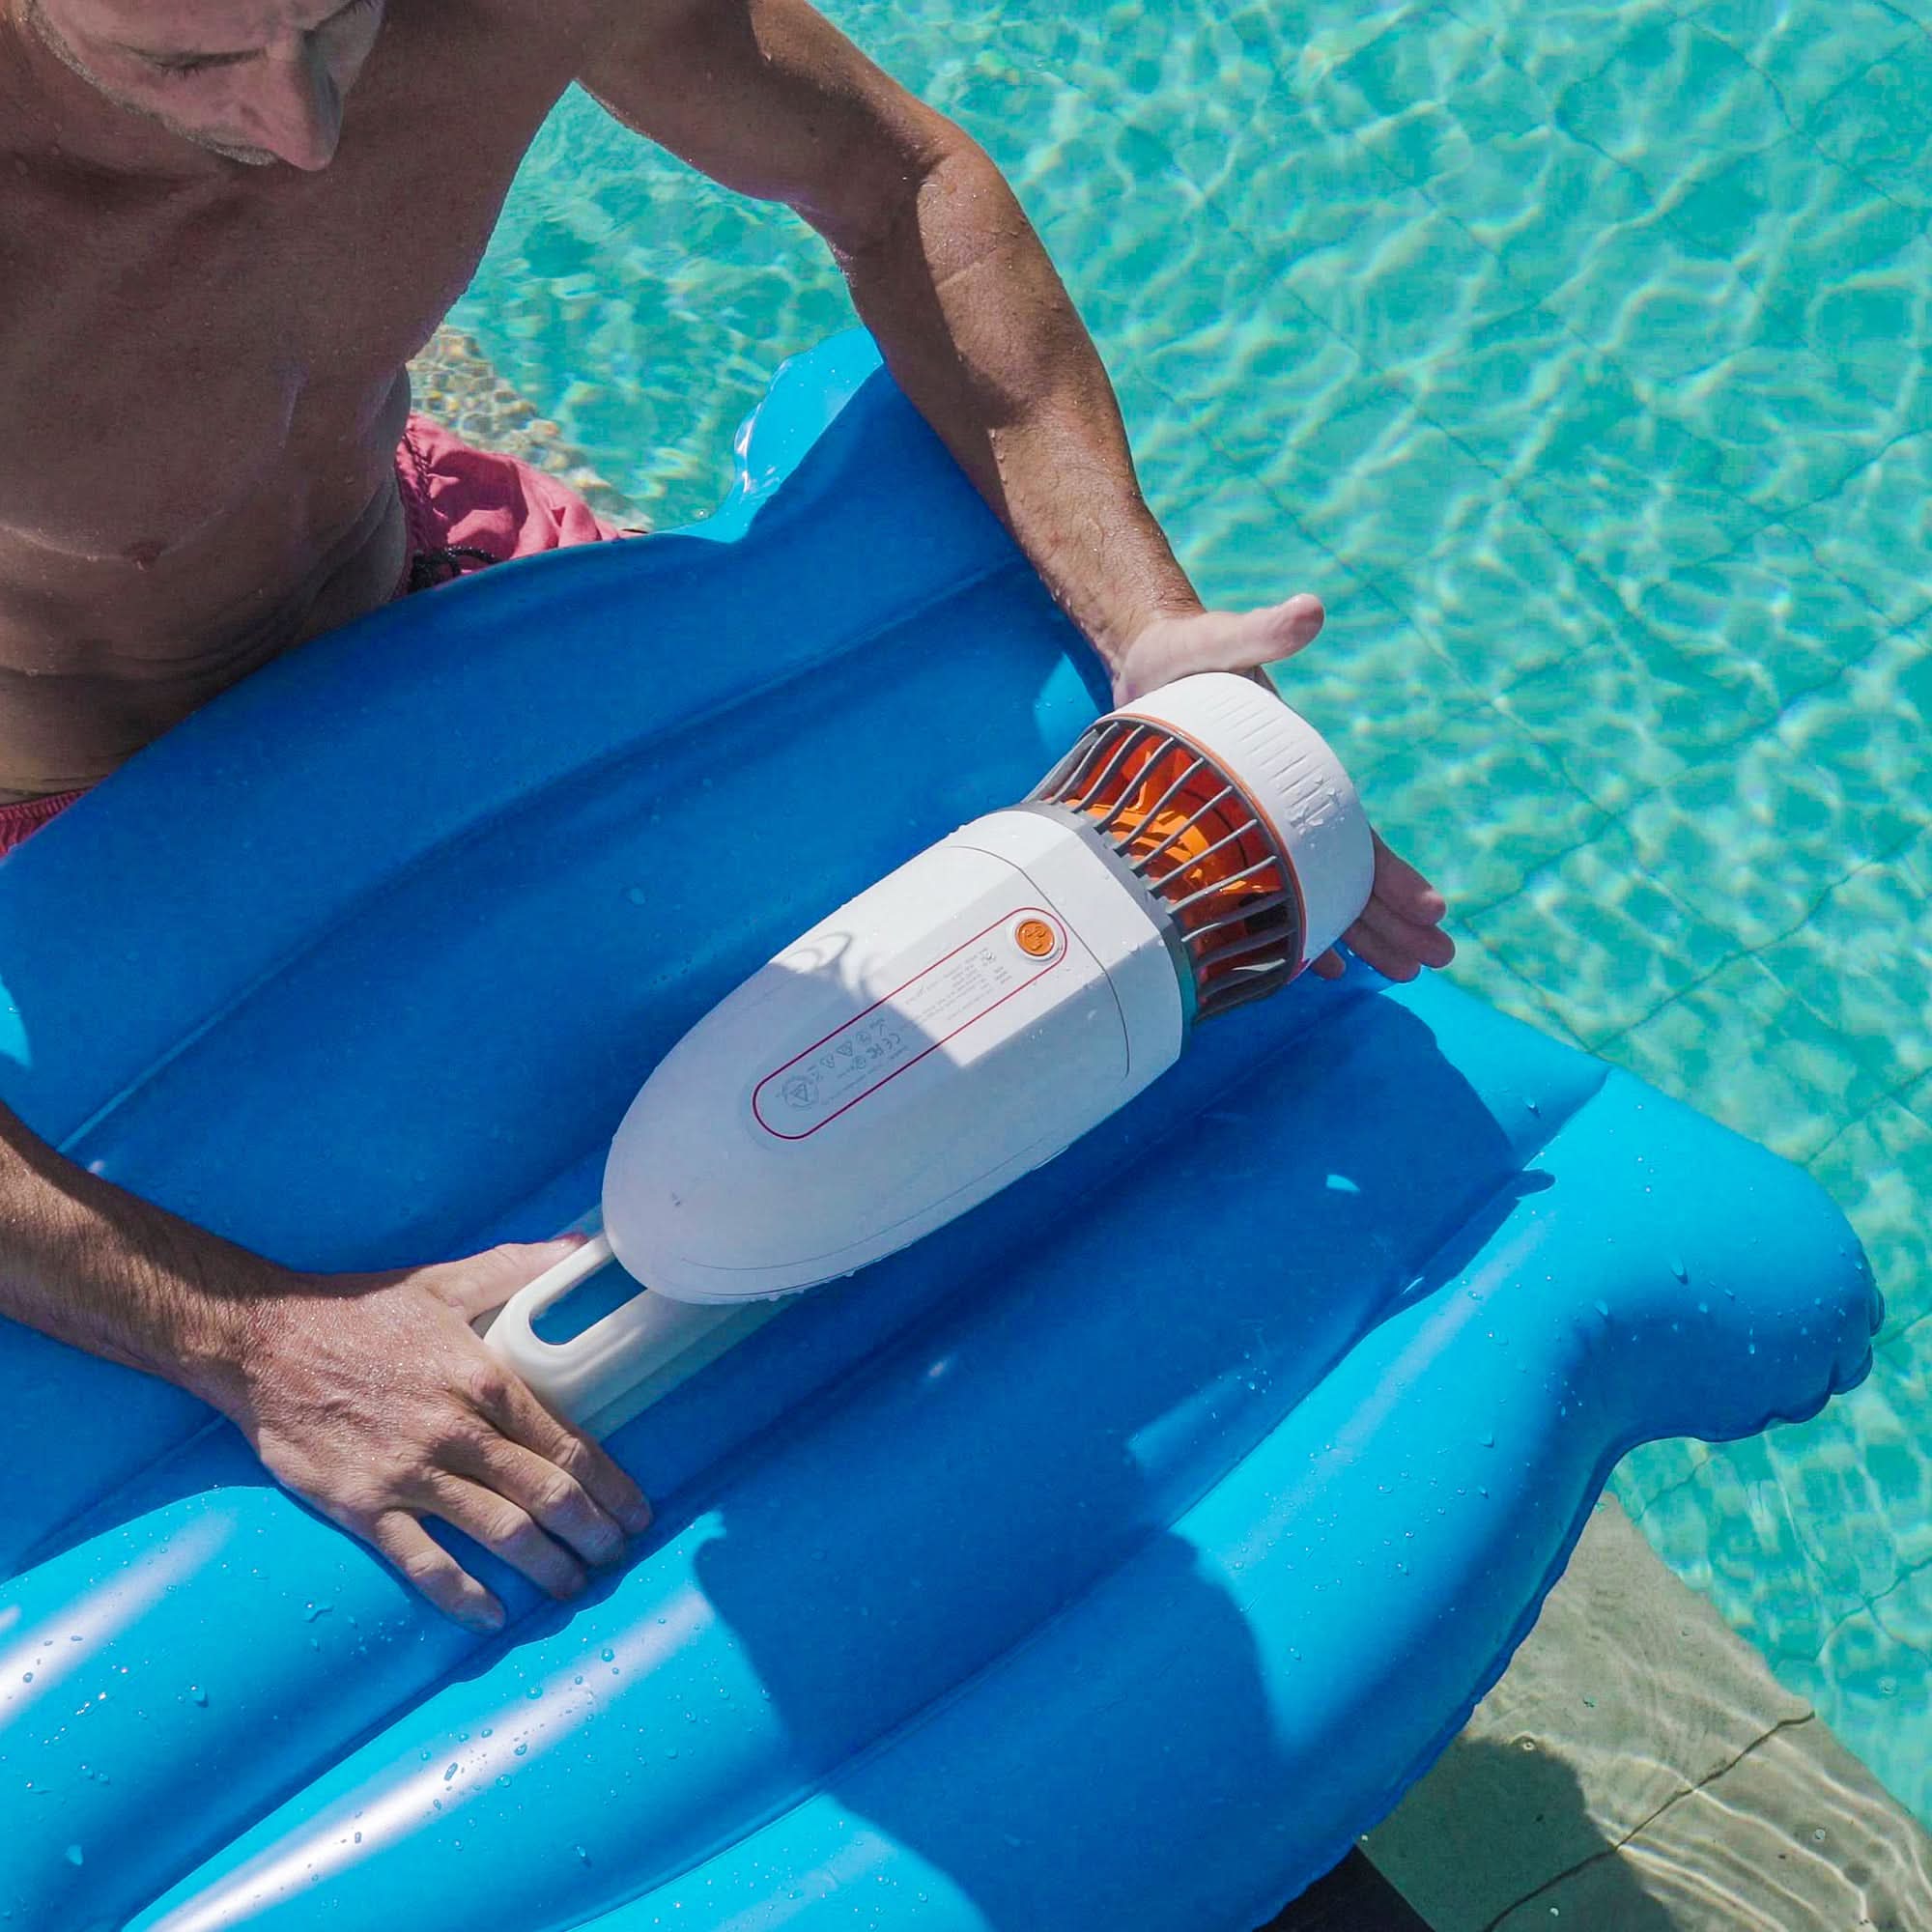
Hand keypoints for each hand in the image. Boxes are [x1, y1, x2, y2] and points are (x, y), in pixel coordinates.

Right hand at [212, 1238, 652, 1631]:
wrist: (264, 1341)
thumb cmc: (360, 1310)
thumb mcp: (448, 1279)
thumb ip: (520, 1266)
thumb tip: (583, 1246)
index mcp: (485, 1380)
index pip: (568, 1443)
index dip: (610, 1484)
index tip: (636, 1510)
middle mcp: (457, 1432)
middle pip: (546, 1494)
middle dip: (591, 1531)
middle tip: (617, 1554)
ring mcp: (411, 1474)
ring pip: (499, 1533)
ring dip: (545, 1566)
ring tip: (573, 1586)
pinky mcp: (364, 1506)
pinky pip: (424, 1563)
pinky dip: (463, 1596)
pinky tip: (493, 1616)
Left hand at [1110, 593, 1454, 982]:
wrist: (1152, 662)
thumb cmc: (1189, 651)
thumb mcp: (1223, 640)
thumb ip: (1264, 631)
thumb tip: (1308, 611)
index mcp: (1299, 771)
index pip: (1356, 836)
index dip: (1390, 876)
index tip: (1431, 911)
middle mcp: (1290, 803)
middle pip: (1349, 874)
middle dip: (1394, 919)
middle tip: (1437, 961)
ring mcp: (1261, 823)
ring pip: (1317, 891)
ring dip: (1359, 932)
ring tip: (1401, 972)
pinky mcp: (1226, 834)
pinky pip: (1268, 893)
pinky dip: (1294, 929)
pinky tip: (1318, 964)